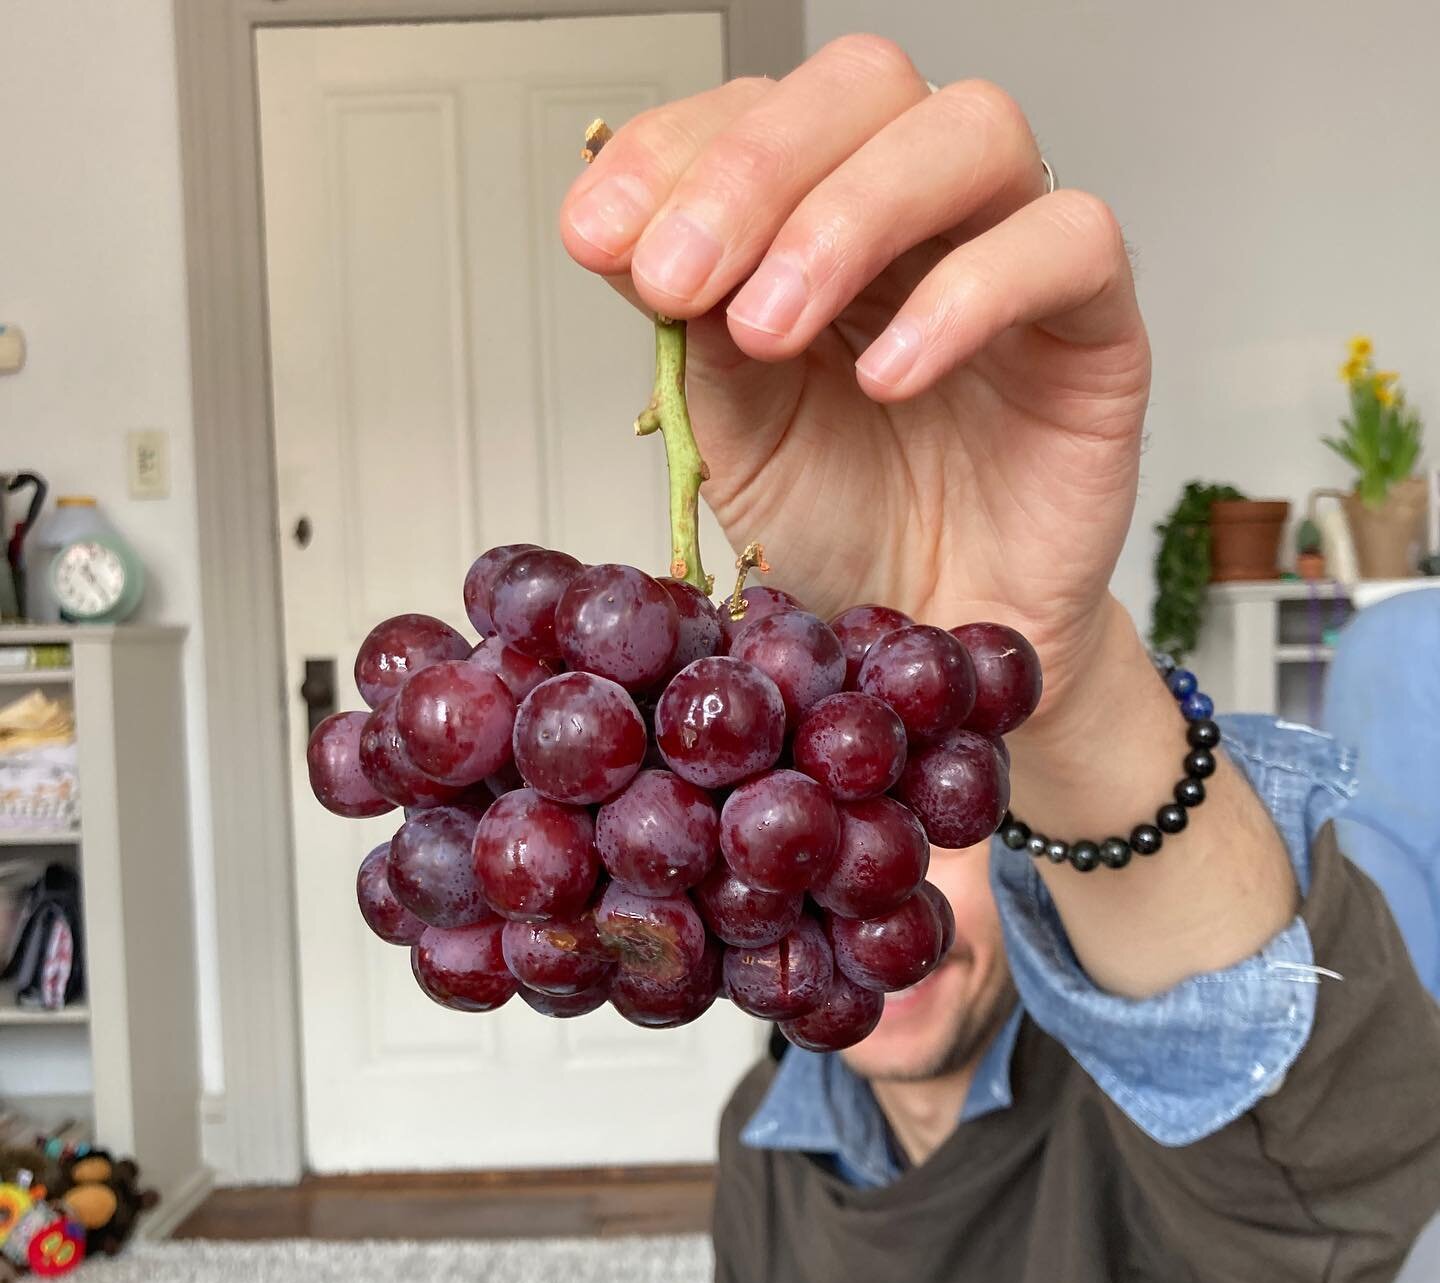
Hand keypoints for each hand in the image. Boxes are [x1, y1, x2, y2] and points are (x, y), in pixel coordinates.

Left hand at [560, 34, 1151, 725]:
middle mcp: (919, 216)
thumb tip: (624, 235)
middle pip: (863, 85)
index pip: (755, 113)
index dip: (670, 151)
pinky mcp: (1099, 327)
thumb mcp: (732, 430)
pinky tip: (884, 375)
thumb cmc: (842, 530)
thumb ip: (692, 329)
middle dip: (750, 170)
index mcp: (818, 219)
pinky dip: (966, 296)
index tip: (599, 235)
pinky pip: (1068, 244)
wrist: (931, 641)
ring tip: (768, 327)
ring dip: (846, 216)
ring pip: (970, 130)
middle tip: (679, 276)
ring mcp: (1015, 257)